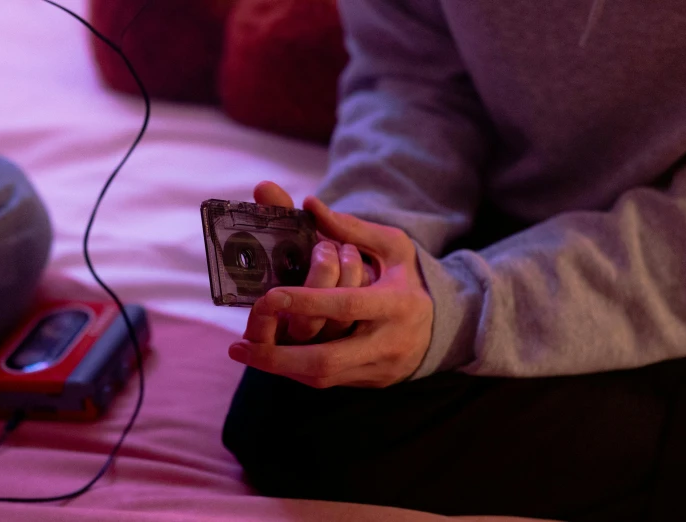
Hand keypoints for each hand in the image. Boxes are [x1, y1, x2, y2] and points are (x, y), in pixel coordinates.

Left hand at [229, 195, 433, 387]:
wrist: (445, 327)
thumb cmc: (409, 278)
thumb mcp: (392, 246)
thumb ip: (351, 228)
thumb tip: (309, 204)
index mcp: (397, 303)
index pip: (347, 305)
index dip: (307, 302)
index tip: (270, 296)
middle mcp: (388, 342)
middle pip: (327, 359)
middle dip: (279, 357)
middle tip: (240, 346)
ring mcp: (379, 368)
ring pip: (323, 376)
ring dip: (280, 367)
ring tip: (245, 351)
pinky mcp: (371, 381)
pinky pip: (327, 381)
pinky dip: (295, 370)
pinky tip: (271, 357)